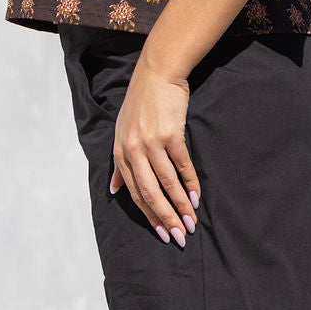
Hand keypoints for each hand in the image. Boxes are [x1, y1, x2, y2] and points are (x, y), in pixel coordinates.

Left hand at [109, 52, 200, 246]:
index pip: (134, 193)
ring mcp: (151, 142)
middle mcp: (132, 149)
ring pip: (167, 183)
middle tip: (180, 237)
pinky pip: (182, 165)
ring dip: (181, 206)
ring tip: (192, 222)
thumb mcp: (122, 131)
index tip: (163, 233)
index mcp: (119, 152)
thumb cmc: (142, 102)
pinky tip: (196, 197)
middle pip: (149, 193)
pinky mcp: (170, 133)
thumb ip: (119, 163)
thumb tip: (114, 190)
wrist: (158, 72)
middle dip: (165, 218)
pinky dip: (190, 184)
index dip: (149, 216)